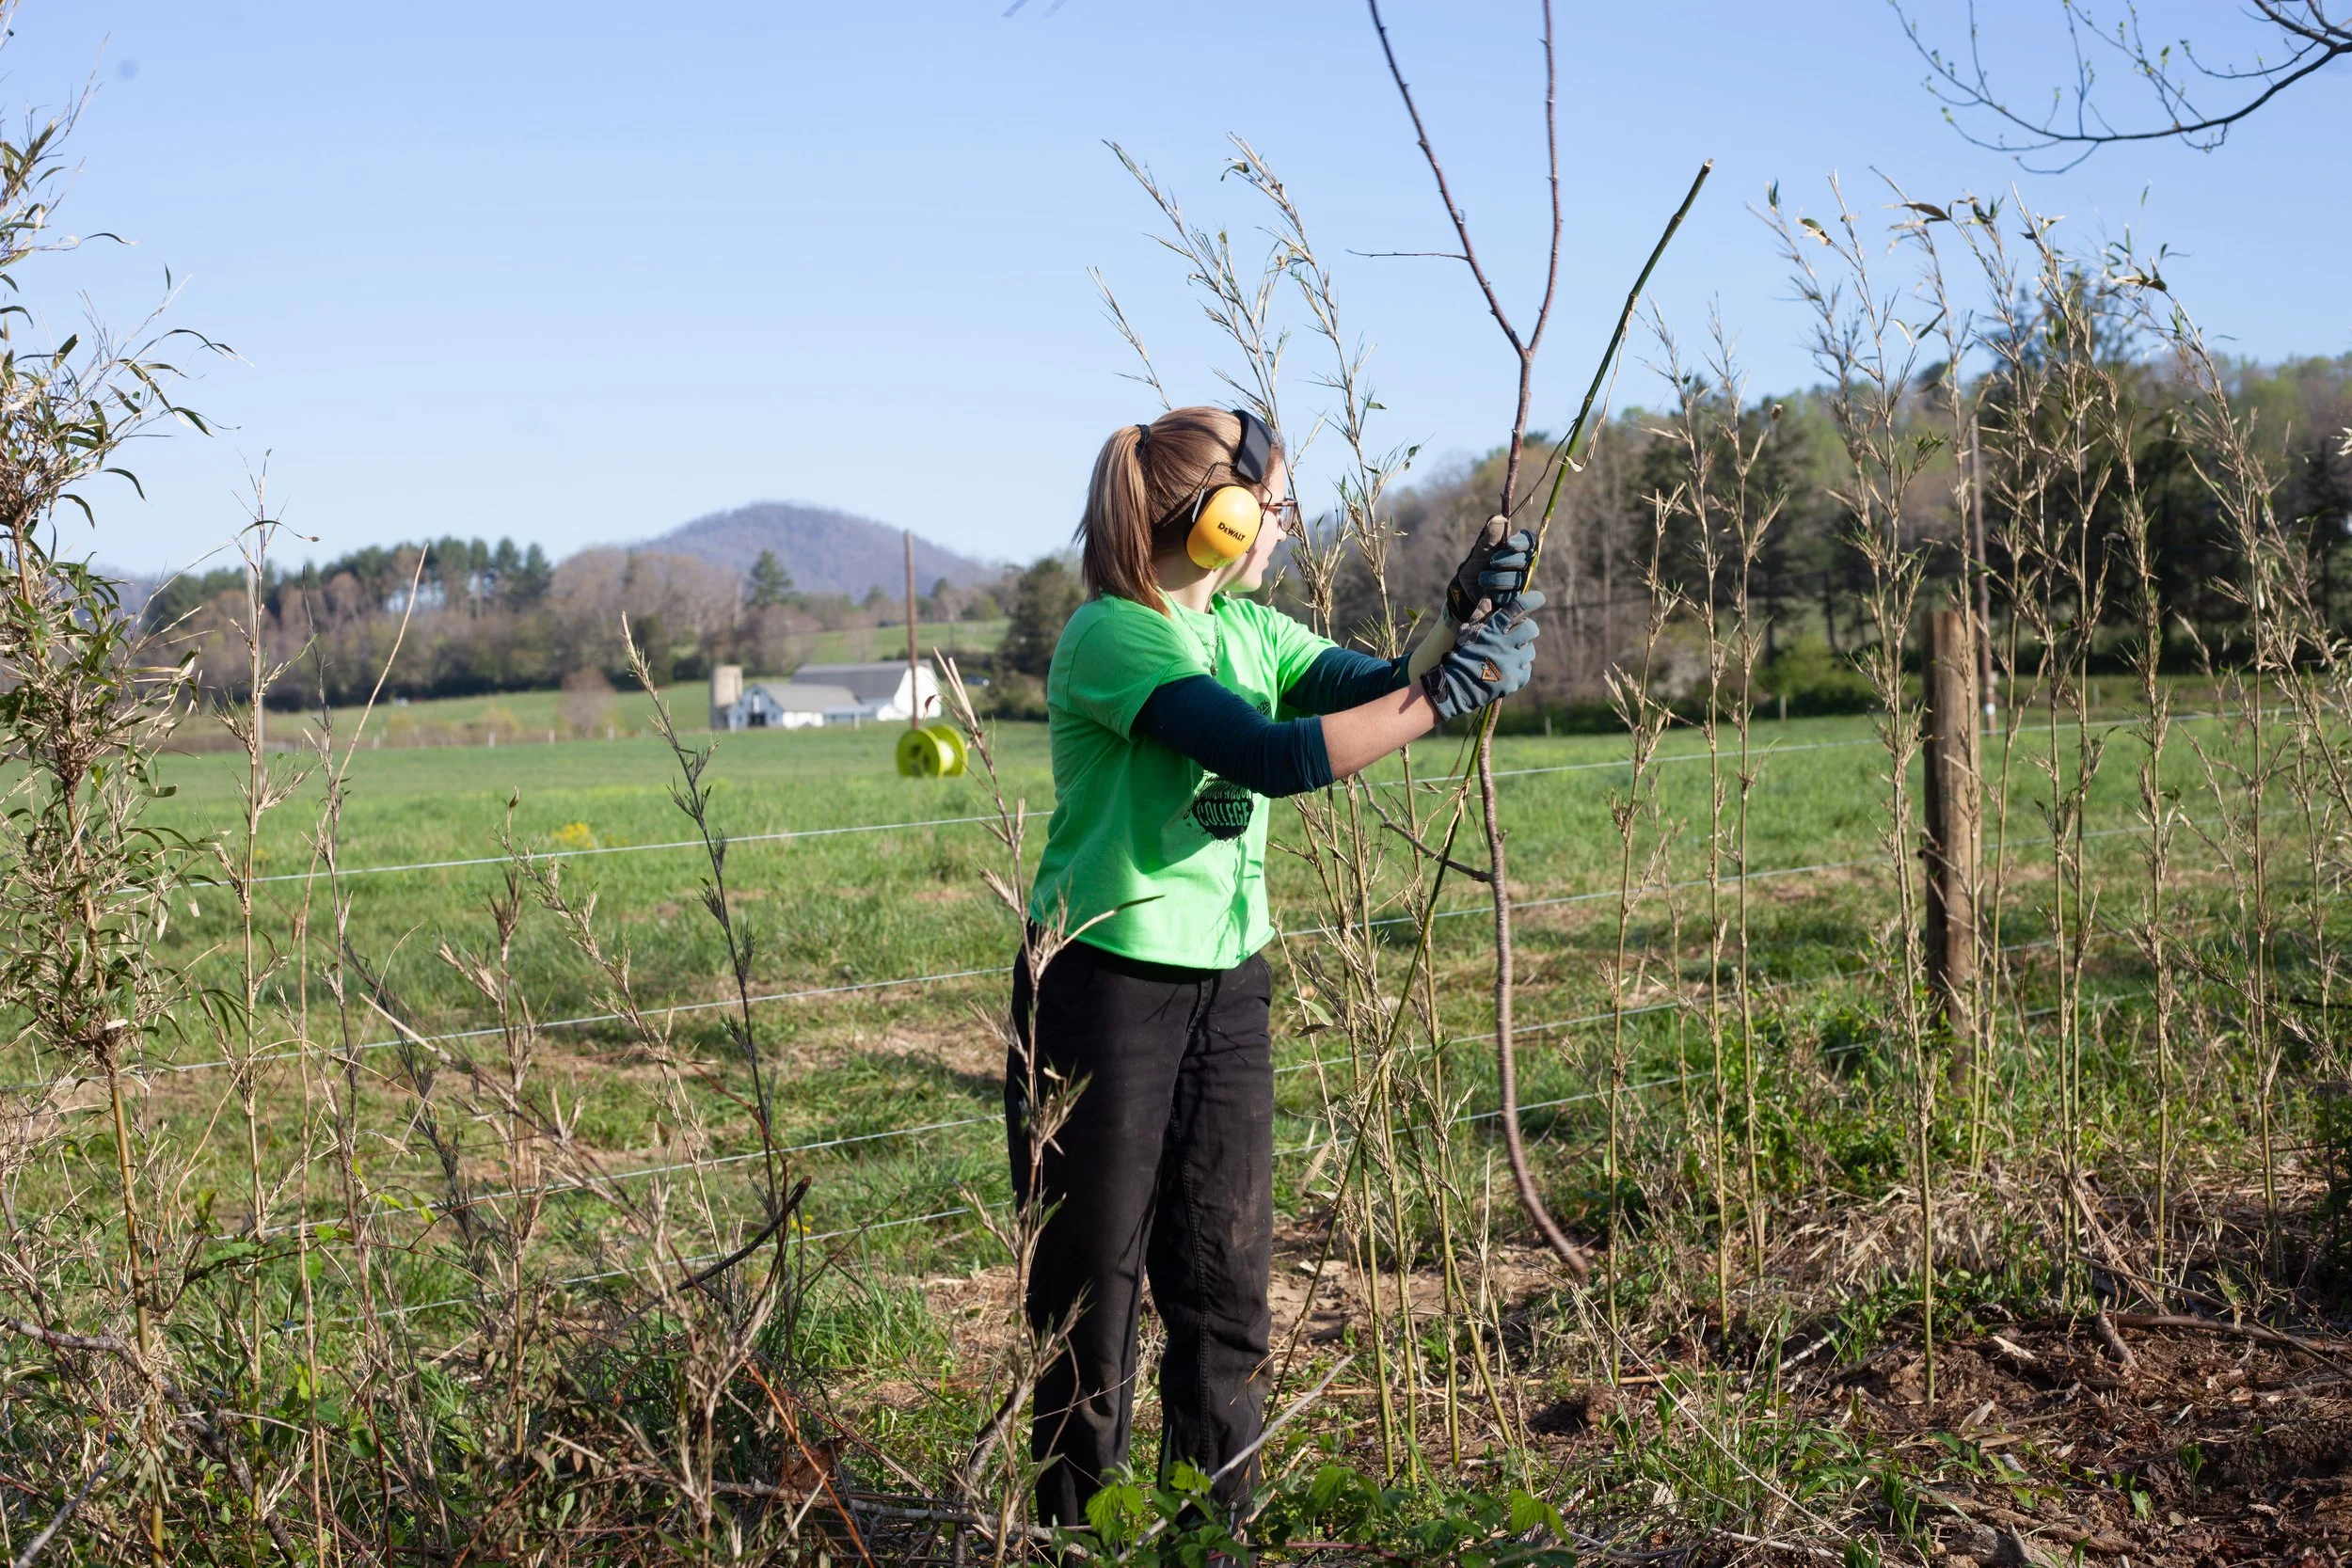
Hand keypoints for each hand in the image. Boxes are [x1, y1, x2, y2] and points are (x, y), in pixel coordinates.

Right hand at [1421, 591, 1542, 721]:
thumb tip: (1487, 597)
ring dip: (1523, 653)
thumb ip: (1481, 615)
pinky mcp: (1515, 679)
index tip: (1539, 598)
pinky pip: (1526, 670)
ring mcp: (1511, 662)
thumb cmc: (1463, 655)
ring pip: (1530, 651)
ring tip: (1509, 657)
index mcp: (1492, 628)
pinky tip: (1507, 671)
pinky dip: (1519, 670)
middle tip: (1522, 634)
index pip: (1517, 608)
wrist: (1457, 685)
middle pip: (1531, 629)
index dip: (1531, 601)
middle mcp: (1504, 643)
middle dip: (1529, 629)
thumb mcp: (1468, 632)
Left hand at [1446, 518, 1534, 623]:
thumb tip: (1499, 518)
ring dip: (1496, 579)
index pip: (1529, 540)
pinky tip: (1488, 594)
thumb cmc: (1477, 566)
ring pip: (1517, 580)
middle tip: (1492, 562)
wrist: (1467, 591)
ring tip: (1483, 580)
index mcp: (1518, 549)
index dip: (1521, 542)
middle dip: (1506, 561)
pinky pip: (1511, 597)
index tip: (1509, 544)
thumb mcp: (1480, 551)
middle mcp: (1525, 565)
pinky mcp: (1518, 601)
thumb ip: (1489, 536)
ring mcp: (1523, 583)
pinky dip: (1496, 594)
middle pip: (1524, 560)